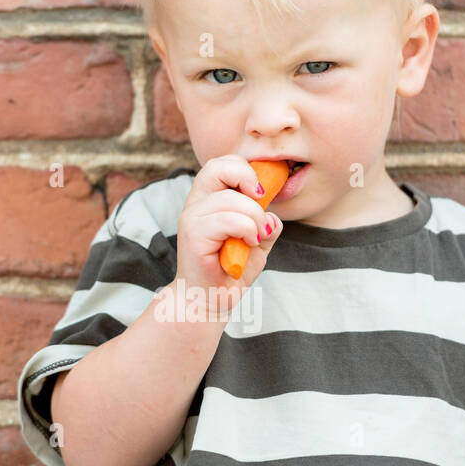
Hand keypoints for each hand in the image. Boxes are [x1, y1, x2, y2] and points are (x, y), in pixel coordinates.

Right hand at [175, 155, 283, 310]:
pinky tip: (249, 243)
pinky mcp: (193, 235)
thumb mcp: (257, 242)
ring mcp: (192, 218)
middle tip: (261, 203)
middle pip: (218, 167)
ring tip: (256, 237)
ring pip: (230, 199)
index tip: (262, 193)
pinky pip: (227, 220)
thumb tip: (272, 215)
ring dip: (254, 218)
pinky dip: (246, 229)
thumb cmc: (231, 271)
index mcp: (209, 199)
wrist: (210, 301)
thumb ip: (266, 224)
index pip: (223, 164)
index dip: (246, 170)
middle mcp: (196, 204)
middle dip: (248, 180)